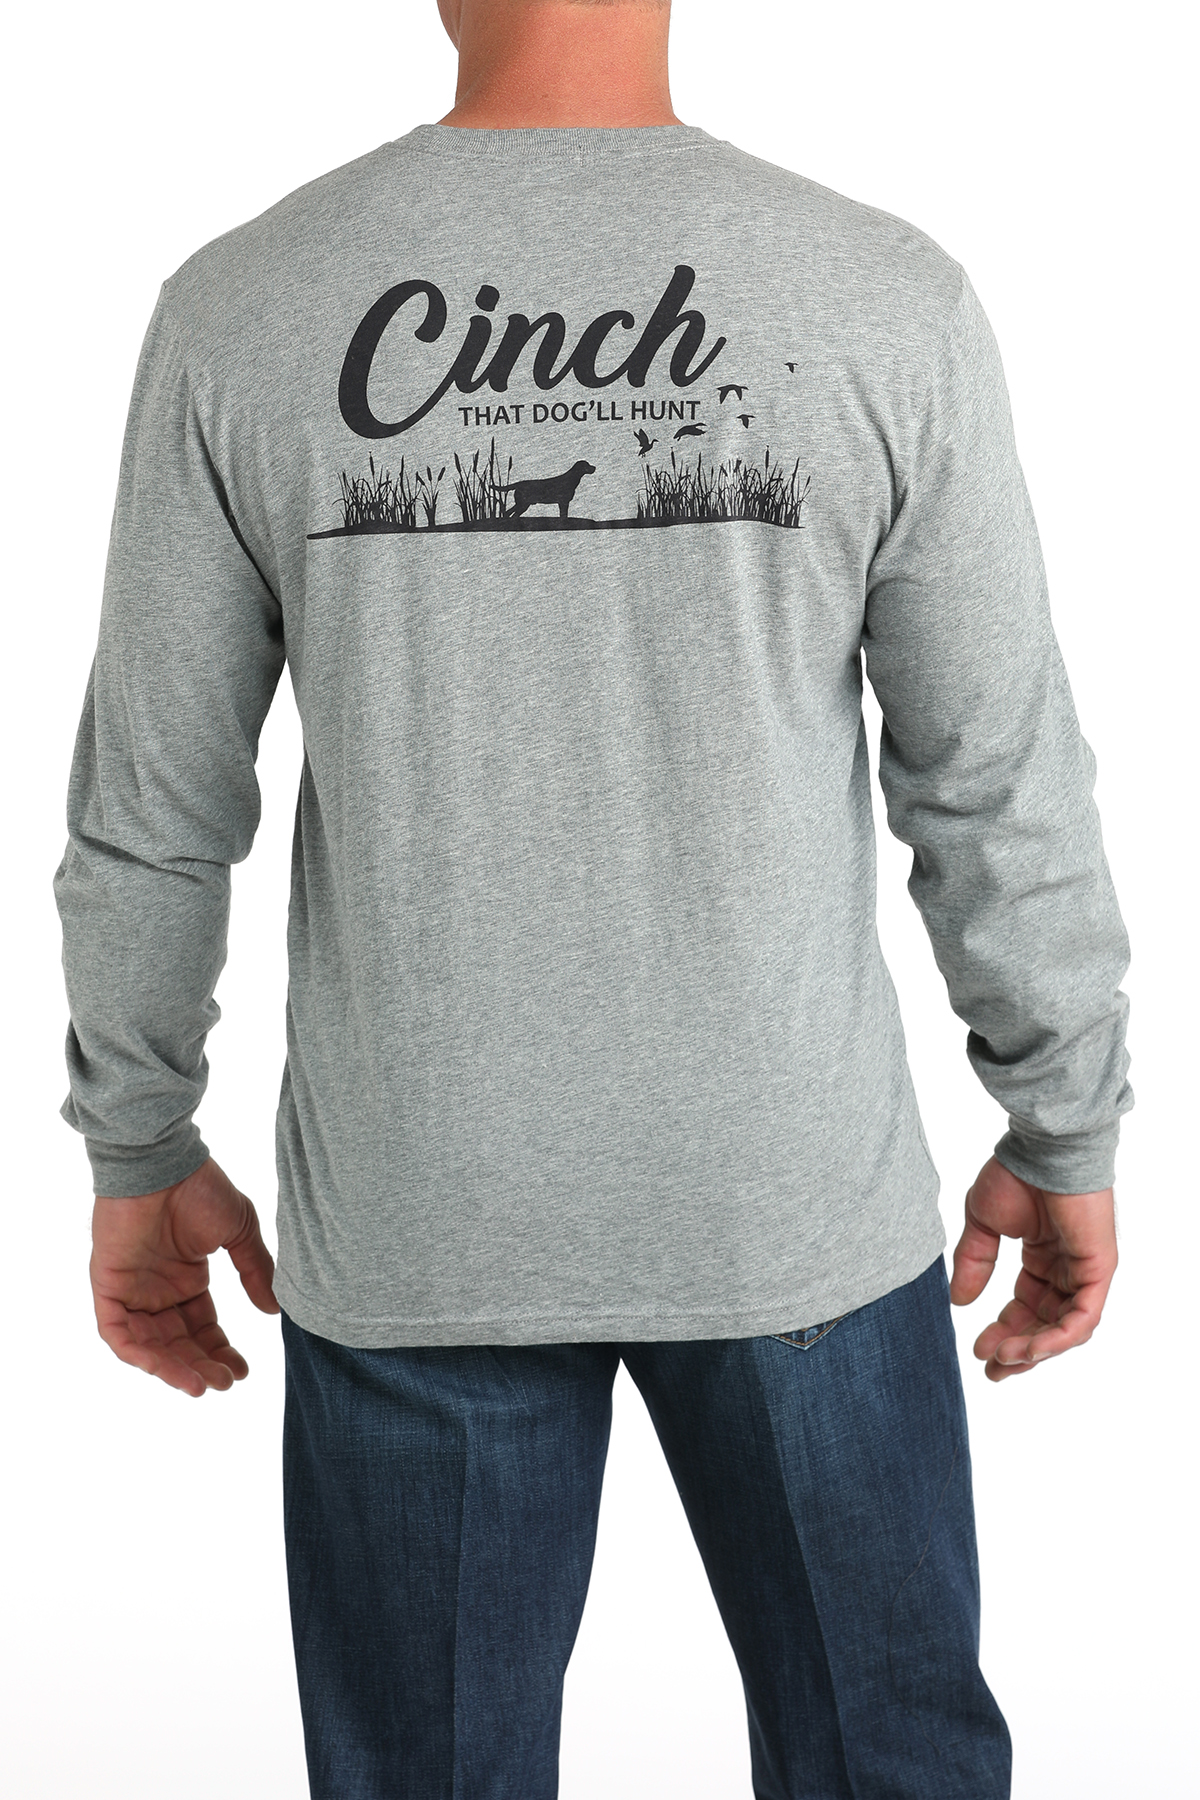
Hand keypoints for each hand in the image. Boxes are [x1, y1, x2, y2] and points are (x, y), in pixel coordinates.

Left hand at [90, 1157, 280, 1397]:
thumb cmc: (199, 1187)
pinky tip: (168, 1368)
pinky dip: (140, 1355)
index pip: (202, 1326)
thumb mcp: (239, 1231)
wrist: (162, 1164)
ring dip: (174, 1369)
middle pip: (178, 1342)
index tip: (242, 1369)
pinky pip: (117, 1333)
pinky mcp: (108, 1286)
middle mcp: (157, 1289)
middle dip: (201, 1365)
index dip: (220, 1350)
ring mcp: (131, 1289)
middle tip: (225, 1382)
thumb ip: (255, 1271)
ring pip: (148, 1346)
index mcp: (186, 1277)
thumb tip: (274, 1310)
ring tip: (203, 1385)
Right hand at [949, 1156, 1116, 1381]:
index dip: (1003, 1332)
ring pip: (1066, 1328)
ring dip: (1035, 1350)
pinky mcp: (1098, 1271)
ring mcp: (1085, 1271)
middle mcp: (1066, 1269)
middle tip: (992, 1370)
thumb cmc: (1016, 1175)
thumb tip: (959, 1302)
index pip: (1027, 1307)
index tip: (978, 1352)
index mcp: (1043, 1258)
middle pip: (1046, 1324)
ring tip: (1005, 1360)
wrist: (1042, 1150)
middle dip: (1019, 1351)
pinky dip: (1056, 1338)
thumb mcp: (983, 1225)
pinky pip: (1083, 1317)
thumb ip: (974, 1263)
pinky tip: (1027, 1348)